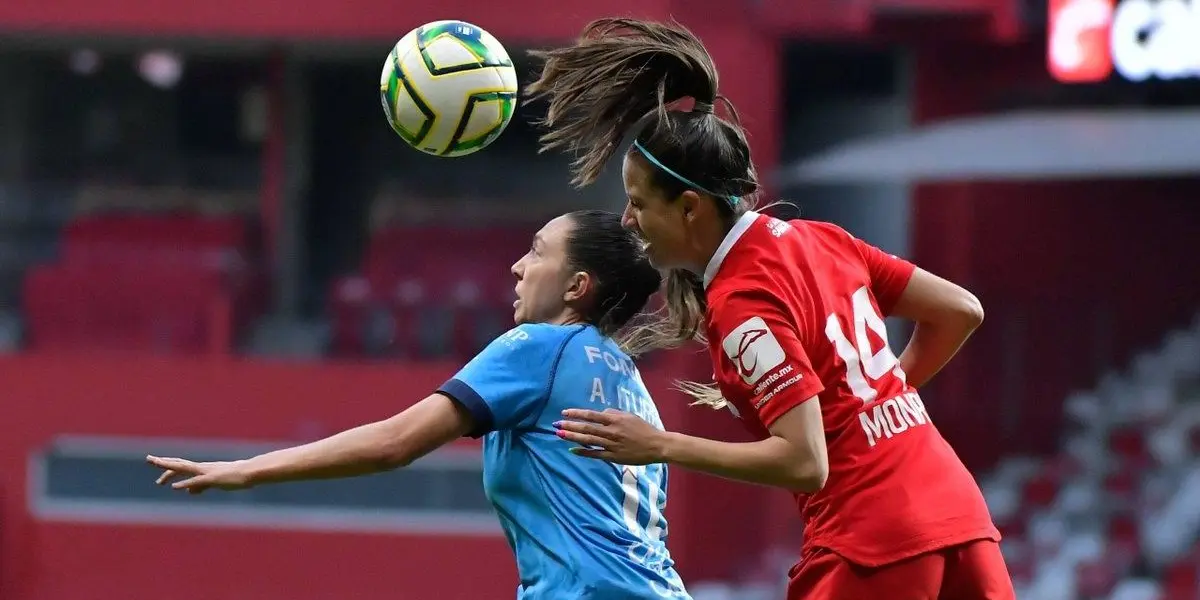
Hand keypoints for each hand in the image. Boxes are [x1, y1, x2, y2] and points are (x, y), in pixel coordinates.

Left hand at [147, 455, 254, 494]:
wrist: (250, 472)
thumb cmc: (236, 477)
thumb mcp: (215, 482)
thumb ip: (200, 487)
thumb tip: (188, 492)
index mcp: (202, 468)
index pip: (181, 465)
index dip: (168, 465)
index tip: (155, 465)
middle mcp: (201, 467)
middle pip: (179, 463)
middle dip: (163, 462)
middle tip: (148, 459)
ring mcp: (206, 472)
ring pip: (184, 468)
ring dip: (169, 469)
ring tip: (157, 469)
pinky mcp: (212, 478)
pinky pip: (196, 481)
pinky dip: (184, 483)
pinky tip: (175, 486)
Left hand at [554, 409, 668, 465]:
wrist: (657, 445)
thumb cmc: (644, 429)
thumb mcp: (630, 416)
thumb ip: (614, 414)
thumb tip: (600, 414)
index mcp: (616, 420)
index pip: (592, 415)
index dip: (577, 414)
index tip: (565, 412)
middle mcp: (612, 432)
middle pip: (587, 428)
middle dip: (570, 426)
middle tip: (556, 425)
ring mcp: (612, 445)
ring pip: (589, 441)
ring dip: (573, 438)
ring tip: (560, 435)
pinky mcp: (614, 457)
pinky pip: (596, 454)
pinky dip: (584, 452)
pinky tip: (573, 450)